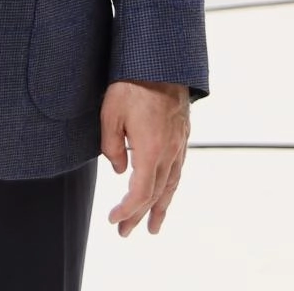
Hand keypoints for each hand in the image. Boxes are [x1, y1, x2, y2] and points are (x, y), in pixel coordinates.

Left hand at [101, 79, 190, 236]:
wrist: (161, 61)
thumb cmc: (131, 84)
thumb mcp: (110, 114)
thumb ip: (112, 146)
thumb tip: (120, 170)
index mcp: (151, 150)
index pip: (139, 192)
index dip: (127, 210)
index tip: (113, 220)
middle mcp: (169, 152)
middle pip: (155, 194)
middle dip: (139, 216)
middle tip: (125, 233)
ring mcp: (179, 144)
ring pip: (171, 184)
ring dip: (160, 208)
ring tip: (153, 226)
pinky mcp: (182, 135)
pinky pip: (178, 169)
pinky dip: (170, 187)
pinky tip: (166, 192)